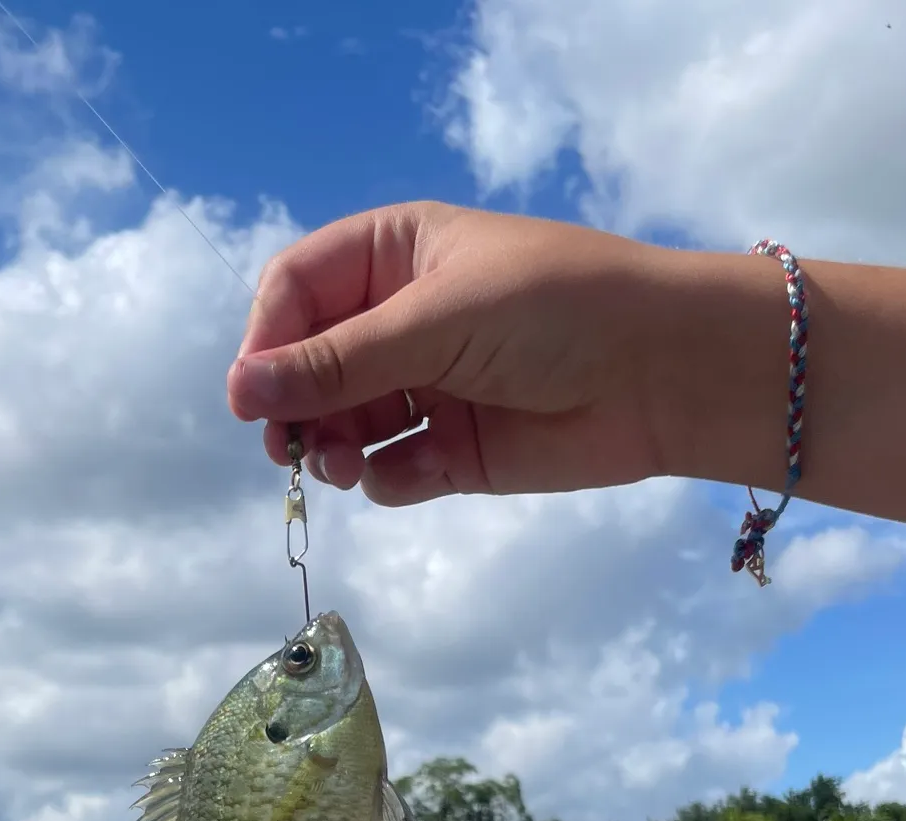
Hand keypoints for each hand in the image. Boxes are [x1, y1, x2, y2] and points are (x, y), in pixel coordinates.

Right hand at [226, 202, 681, 505]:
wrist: (664, 372)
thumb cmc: (553, 309)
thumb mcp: (436, 320)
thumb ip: (338, 362)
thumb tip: (240, 391)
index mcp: (394, 256)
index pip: (297, 291)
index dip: (267, 341)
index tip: (251, 396)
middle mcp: (402, 320)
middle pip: (312, 365)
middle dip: (293, 405)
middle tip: (286, 448)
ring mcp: (427, 388)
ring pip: (344, 425)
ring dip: (330, 449)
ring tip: (339, 467)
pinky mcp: (455, 451)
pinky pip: (392, 471)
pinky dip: (386, 479)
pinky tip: (407, 474)